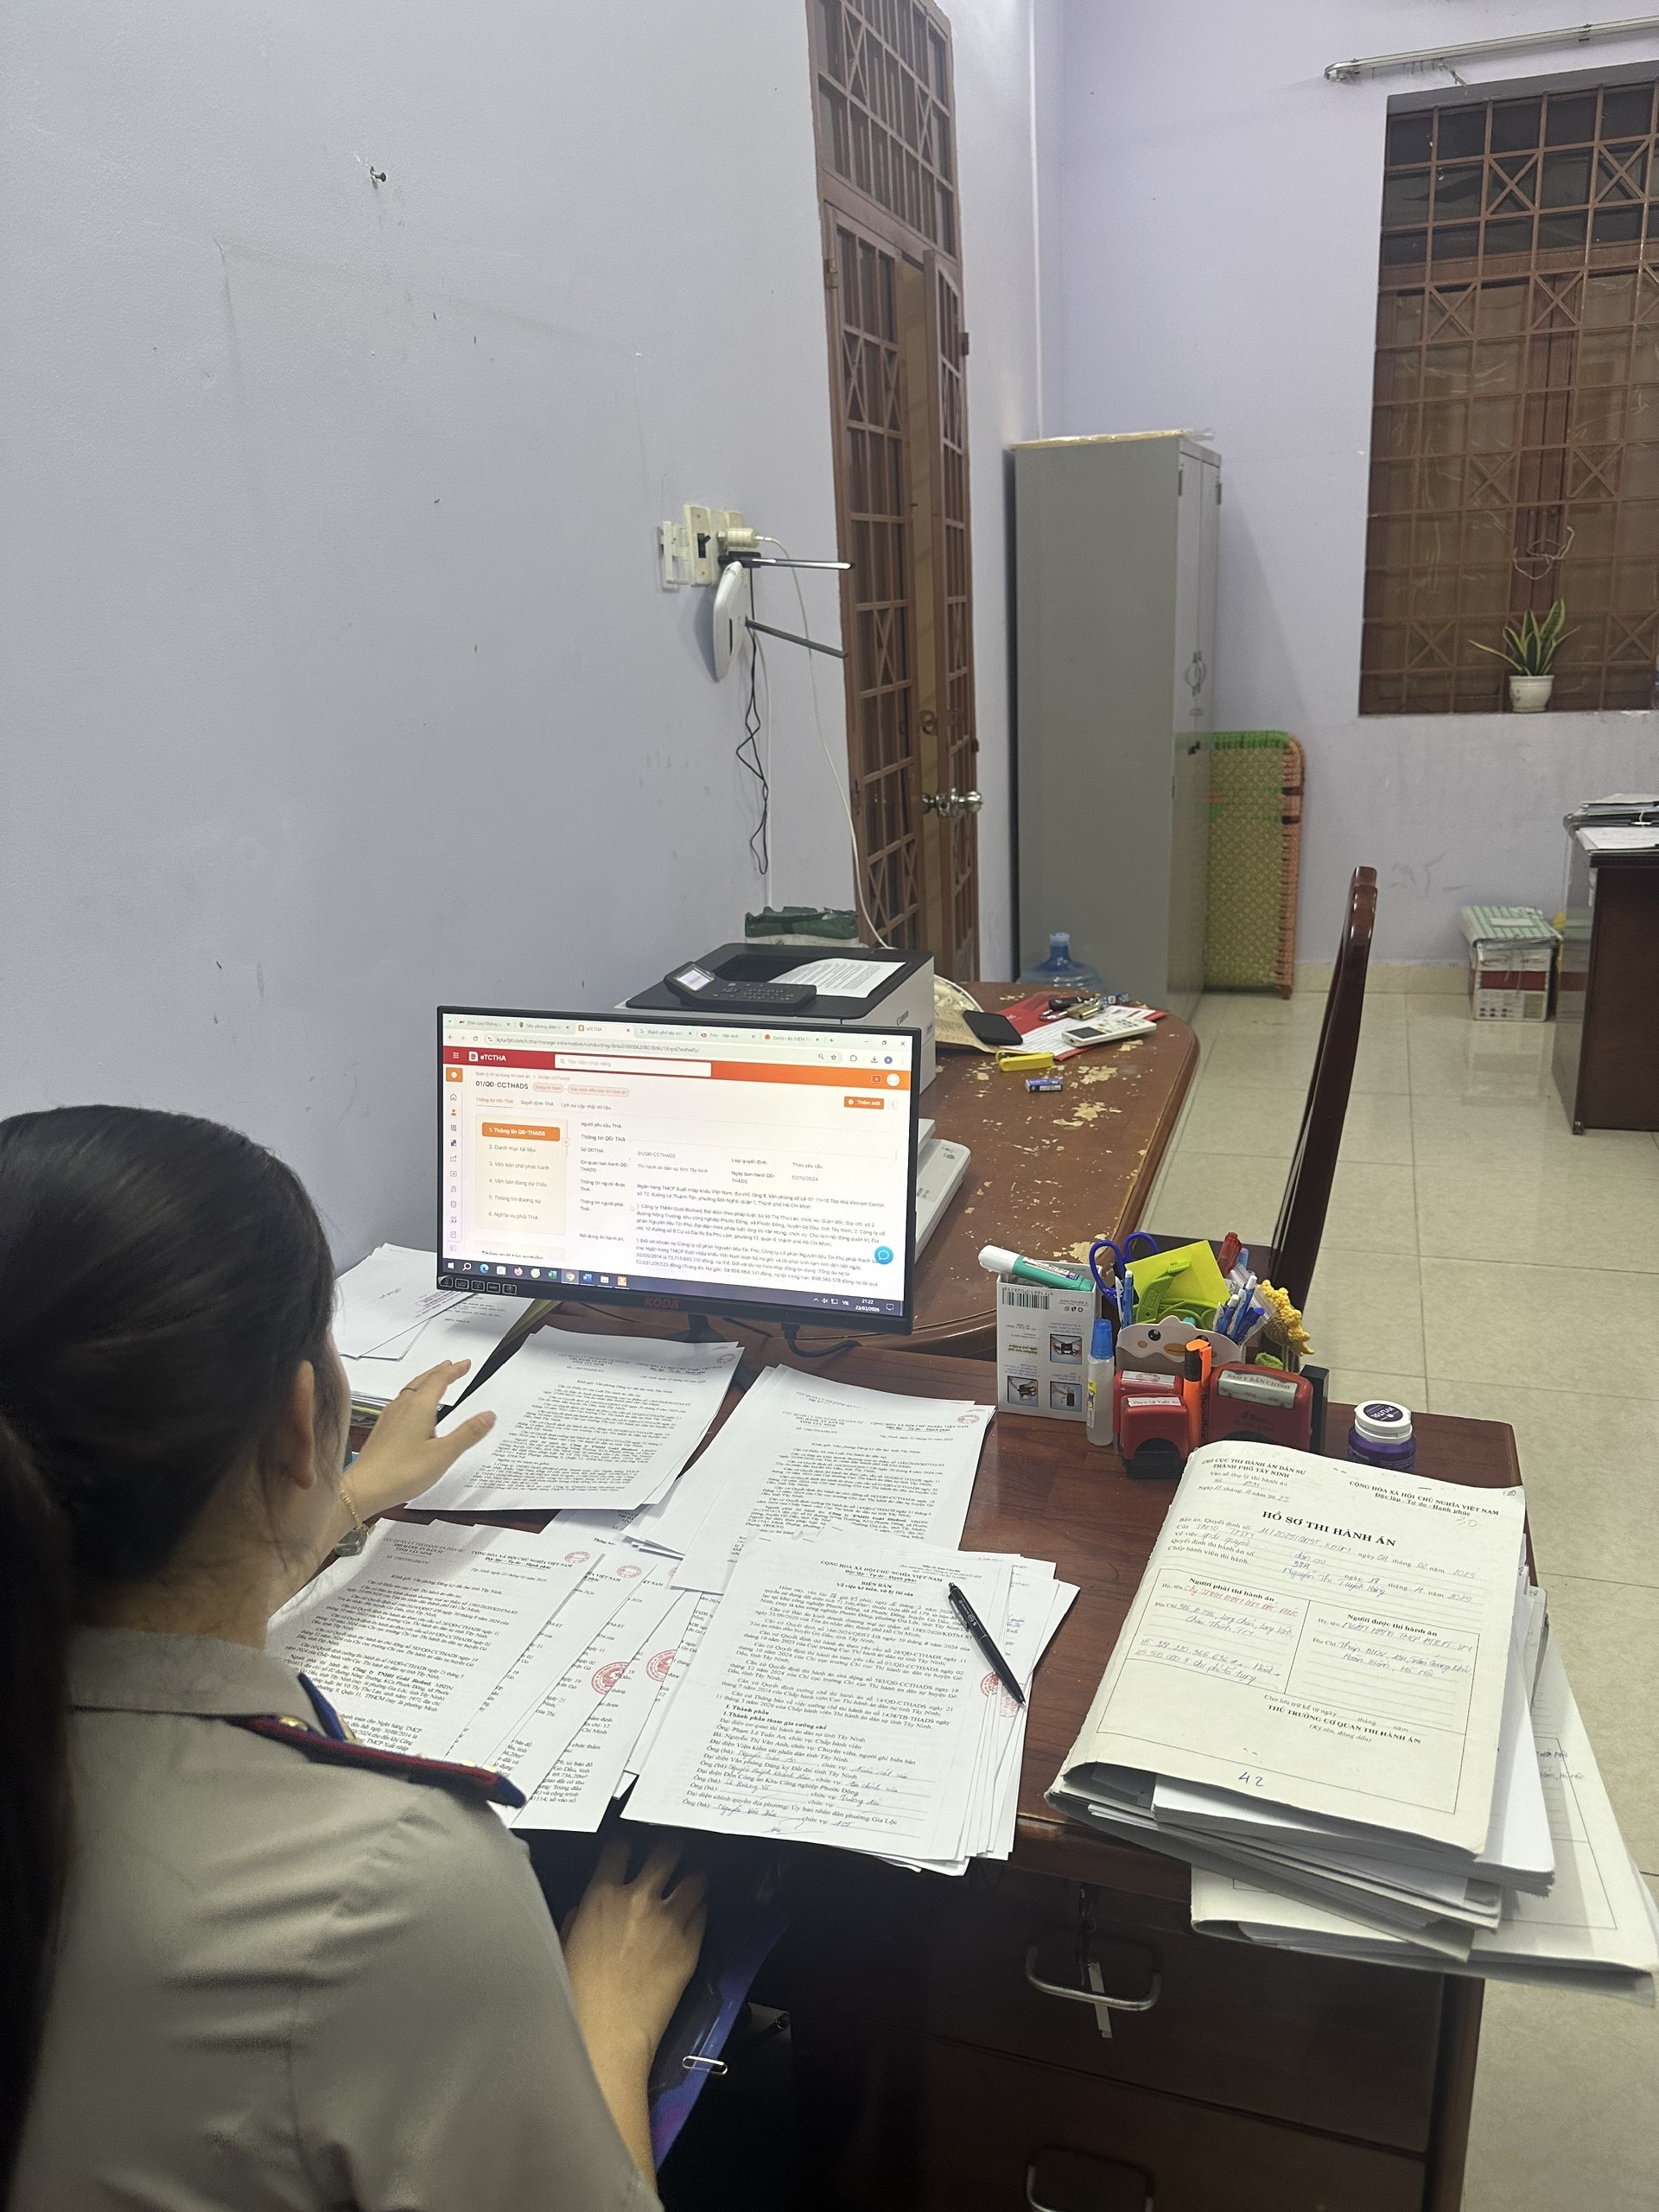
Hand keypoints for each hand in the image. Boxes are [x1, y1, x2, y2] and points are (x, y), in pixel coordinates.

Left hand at [345, 1360, 495, 1519]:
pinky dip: (413, 1396)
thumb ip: (467, 1434)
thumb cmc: (400, 1472)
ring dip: (425, 1382)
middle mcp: (402, 1408)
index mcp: (418, 1408)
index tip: (465, 1364)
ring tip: (434, 1381)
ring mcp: (389, 1418)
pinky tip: (411, 1409)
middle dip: (439, 1372)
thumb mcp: (443, 1455)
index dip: (454, 1371)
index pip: (439, 1380)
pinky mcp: (382, 1430)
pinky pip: (400, 1403)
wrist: (364, 1488)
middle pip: (422, 1381)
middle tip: (451, 1366)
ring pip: (410, 1391)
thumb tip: (488, 1415)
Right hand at [562, 1836, 707, 2071]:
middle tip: (672, 1851)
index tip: (629, 1850)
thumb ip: (579, 1919)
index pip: (618, 1850)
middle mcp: (639, 1900)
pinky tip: (695, 1915)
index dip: (624, 1847)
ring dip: (693, 1879)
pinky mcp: (690, 1945)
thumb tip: (585, 1910)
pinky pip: (702, 1915)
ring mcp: (669, 1921)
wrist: (607, 2035)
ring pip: (694, 1880)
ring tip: (693, 1880)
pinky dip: (699, 1911)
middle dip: (670, 1849)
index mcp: (602, 1896)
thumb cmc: (578, 1997)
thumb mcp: (564, 1947)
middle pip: (665, 1853)